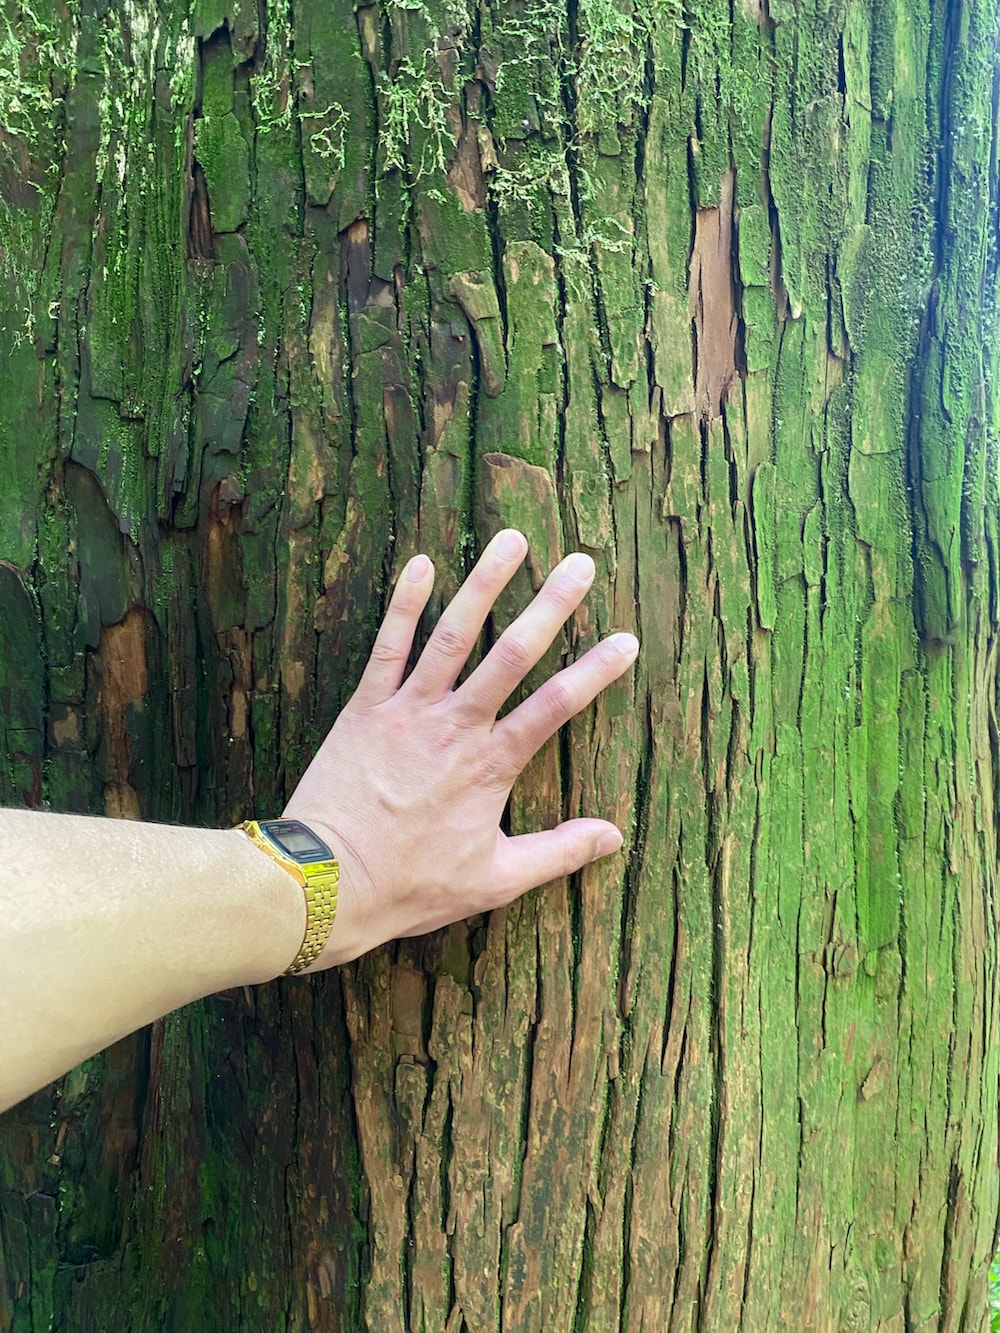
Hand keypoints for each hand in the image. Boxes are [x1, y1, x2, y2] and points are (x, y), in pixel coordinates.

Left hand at [283, 530, 637, 966]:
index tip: (626, 640)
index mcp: (491, 765)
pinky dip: (405, 603)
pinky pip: (388, 646)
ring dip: (484, 584)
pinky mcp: (366, 708)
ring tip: (513, 539)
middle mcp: (455, 727)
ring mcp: (408, 711)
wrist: (328, 883)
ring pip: (454, 635)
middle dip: (551, 605)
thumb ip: (557, 852)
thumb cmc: (411, 885)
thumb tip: (614, 836)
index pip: (555, 707)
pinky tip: (422, 563)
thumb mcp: (494, 880)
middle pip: (512, 654)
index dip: (596, 671)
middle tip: (582, 564)